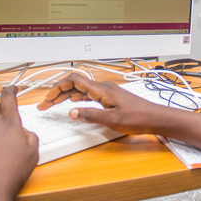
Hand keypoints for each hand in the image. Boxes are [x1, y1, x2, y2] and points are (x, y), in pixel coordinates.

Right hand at [37, 73, 167, 134]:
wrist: (155, 117)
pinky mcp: (110, 97)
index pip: (75, 81)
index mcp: (102, 90)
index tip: (48, 98)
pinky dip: (77, 98)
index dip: (59, 87)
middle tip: (45, 103)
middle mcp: (104, 87)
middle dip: (59, 92)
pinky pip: (89, 94)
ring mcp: (107, 92)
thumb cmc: (139, 118)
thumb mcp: (113, 120)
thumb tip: (72, 112)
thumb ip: (91, 115)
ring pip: (82, 89)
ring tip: (54, 103)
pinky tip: (73, 103)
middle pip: (76, 84)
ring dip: (67, 95)